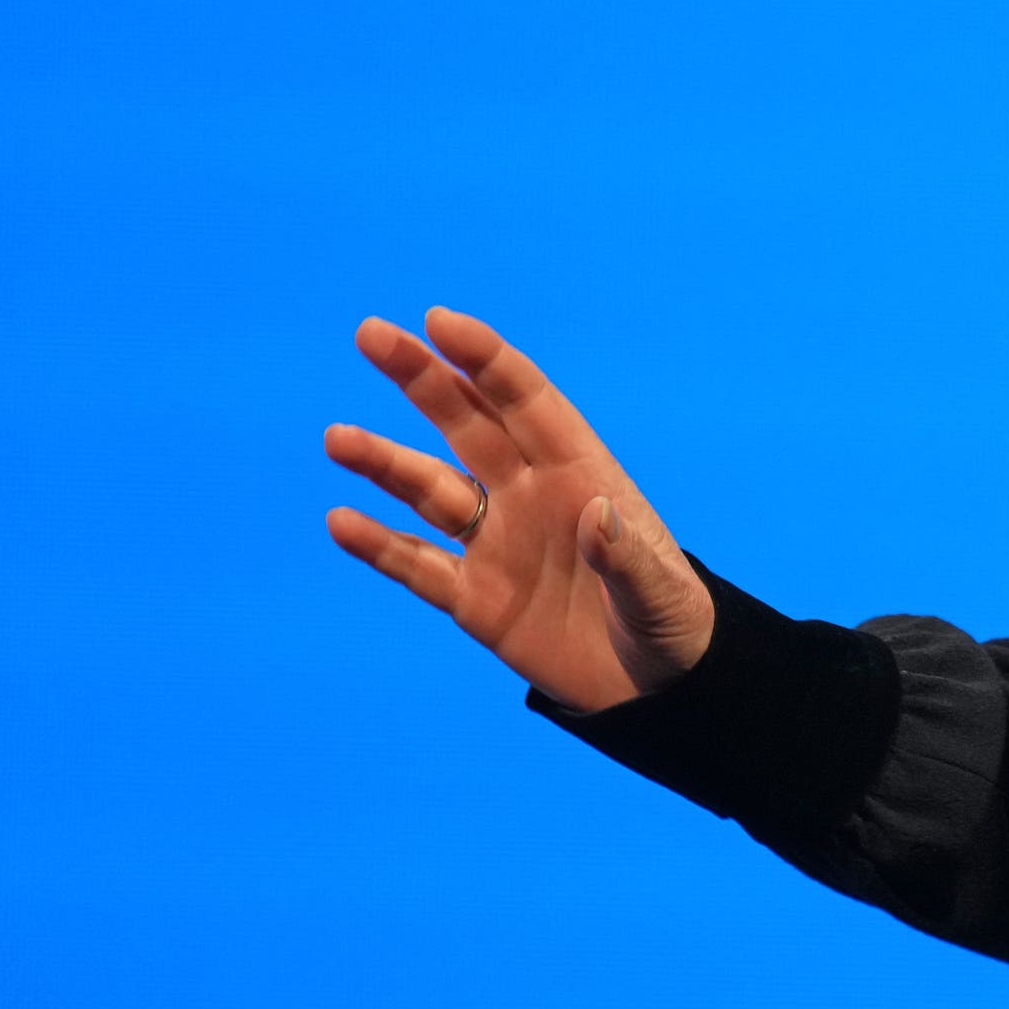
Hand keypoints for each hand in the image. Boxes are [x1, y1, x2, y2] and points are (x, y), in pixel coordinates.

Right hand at [322, 307, 712, 715]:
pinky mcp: (474, 599)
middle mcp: (530, 497)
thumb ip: (629, 558)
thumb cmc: (670, 622)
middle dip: (423, 379)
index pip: (526, 403)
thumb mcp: (659, 593)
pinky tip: (341, 521)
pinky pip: (417, 564)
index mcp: (582, 475)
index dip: (484, 360)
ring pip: (429, 489)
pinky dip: (378, 544)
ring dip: (384, 462)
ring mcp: (497, 544)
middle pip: (467, 425)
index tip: (438, 322)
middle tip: (370, 334)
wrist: (654, 685)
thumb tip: (598, 514)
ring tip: (337, 438)